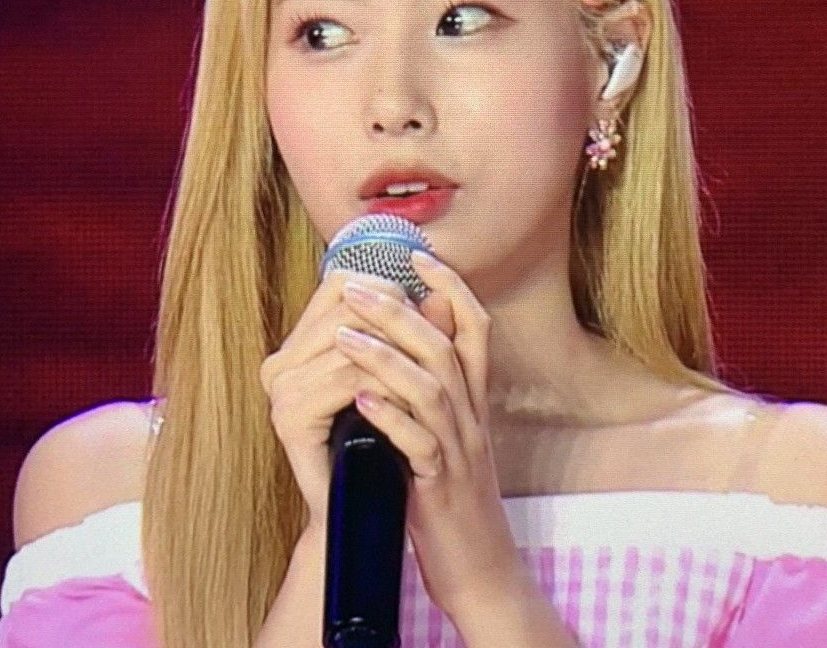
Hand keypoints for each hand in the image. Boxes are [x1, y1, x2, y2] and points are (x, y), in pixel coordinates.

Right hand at [258, 267, 427, 525]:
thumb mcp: (403, 378)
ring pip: (354, 341)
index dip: (388, 292)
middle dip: (398, 323)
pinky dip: (387, 388)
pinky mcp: (289, 417)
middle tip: (428, 352)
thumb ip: (417, 333)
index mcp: (298, 344)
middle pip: (348, 305)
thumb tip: (439, 293)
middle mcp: (281, 360)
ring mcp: (279, 389)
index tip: (422, 314)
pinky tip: (406, 404)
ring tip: (422, 381)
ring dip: (398, 358)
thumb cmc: (384, 442)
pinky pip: (350, 381)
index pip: (341, 283)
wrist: (363, 511)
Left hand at [335, 250, 525, 618]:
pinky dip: (391, 416)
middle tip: (357, 286)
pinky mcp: (441, 486)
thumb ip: (438, 384)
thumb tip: (418, 331)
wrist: (481, 569)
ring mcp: (460, 449)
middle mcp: (472, 416)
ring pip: (432, 387)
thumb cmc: (453, 494)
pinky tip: (360, 398)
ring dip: (387, 356)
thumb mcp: (451, 431)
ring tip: (345, 334)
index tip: (417, 256)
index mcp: (474, 399)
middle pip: (445, 347)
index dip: (451, 287)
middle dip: (401, 311)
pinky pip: (419, 444)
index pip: (475, 327)